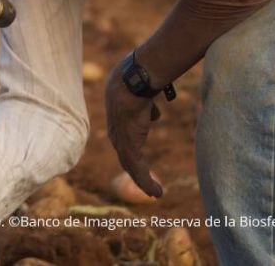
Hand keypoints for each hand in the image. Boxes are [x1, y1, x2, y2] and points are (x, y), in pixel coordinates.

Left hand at [104, 66, 162, 197]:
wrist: (132, 81)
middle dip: (136, 169)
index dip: (132, 150)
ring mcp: (121, 141)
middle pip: (127, 155)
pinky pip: (138, 172)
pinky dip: (147, 184)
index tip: (141, 160)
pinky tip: (157, 193)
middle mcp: (116, 132)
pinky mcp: (129, 148)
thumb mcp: (141, 96)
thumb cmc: (138, 81)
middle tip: (147, 182)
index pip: (124, 139)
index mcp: (118, 119)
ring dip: (144, 181)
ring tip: (155, 193)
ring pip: (132, 167)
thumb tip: (153, 114)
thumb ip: (146, 107)